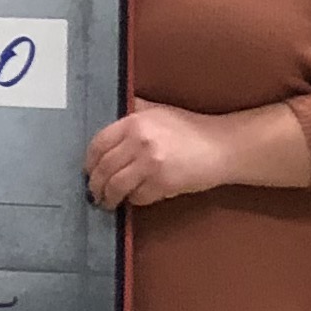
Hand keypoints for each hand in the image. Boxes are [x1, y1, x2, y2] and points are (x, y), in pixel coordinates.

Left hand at [84, 101, 259, 209]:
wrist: (221, 147)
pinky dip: (134, 200)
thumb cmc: (190, 129)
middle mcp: (139, 141)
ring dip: (109, 197)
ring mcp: (150, 164)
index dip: (89, 161)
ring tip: (108, 202)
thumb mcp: (158, 112)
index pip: (98, 144)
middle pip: (104, 168)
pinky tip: (136, 198)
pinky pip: (138, 197)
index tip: (88, 170)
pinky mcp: (162, 183)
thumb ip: (134, 110)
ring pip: (116, 186)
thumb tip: (109, 108)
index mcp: (135, 122)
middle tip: (94, 192)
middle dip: (95, 184)